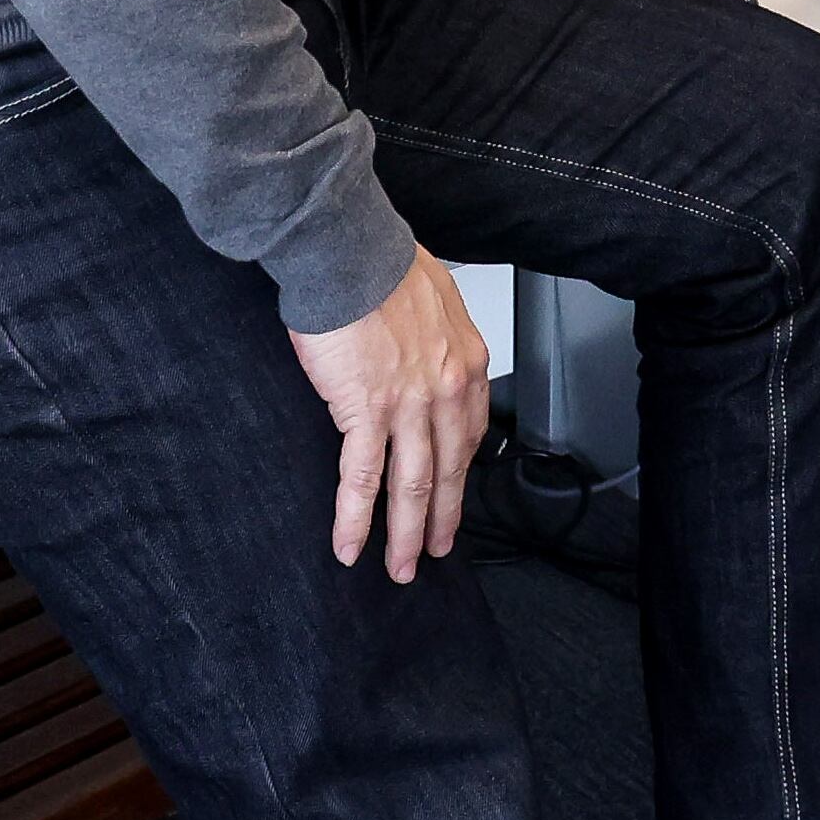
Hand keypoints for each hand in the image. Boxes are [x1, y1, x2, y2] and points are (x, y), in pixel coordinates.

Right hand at [288, 250, 490, 580]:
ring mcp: (409, 405)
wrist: (349, 252)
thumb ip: (434, 333)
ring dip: (407, 534)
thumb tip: (423, 344)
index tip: (455, 496)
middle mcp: (448, 389)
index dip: (462, 473)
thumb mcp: (434, 296)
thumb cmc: (381, 264)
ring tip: (401, 567)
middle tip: (436, 553)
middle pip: (449, 470)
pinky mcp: (366, 412)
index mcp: (467, 361)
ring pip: (413, 485)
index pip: (470, 433)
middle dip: (442, 520)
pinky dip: (356, 519)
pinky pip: (363, 479)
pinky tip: (351, 547)